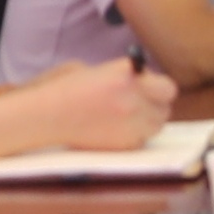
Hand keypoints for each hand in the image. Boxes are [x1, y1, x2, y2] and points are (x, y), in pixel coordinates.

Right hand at [20, 57, 173, 151]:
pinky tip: (115, 128)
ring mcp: (131, 123)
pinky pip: (142, 139)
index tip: (150, 88)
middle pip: (166, 107)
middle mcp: (134, 99)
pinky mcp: (125, 143)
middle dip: (155, 104)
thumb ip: (123, 76)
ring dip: (148, 120)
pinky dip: (134, 135)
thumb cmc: (64, 89)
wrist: (46, 115)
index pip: (167, 87)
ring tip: (125, 116)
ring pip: (157, 124)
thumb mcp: (95, 70)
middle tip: (141, 103)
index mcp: (126, 75)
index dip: (159, 89)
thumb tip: (144, 83)